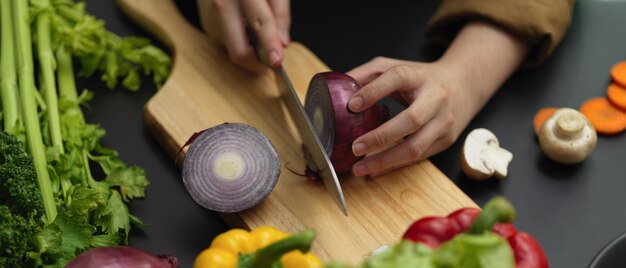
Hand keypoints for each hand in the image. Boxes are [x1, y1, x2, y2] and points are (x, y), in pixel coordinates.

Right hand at [198, 0, 290, 71]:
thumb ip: (280, 13)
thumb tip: (284, 43)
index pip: (258, 23)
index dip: (269, 45)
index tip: (276, 61)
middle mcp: (222, 4)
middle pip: (239, 50)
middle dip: (257, 62)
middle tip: (272, 60)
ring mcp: (210, 16)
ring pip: (234, 49)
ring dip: (251, 50)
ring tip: (257, 30)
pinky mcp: (207, 24)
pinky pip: (229, 42)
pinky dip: (242, 41)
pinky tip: (245, 26)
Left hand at [346, 21, 528, 176]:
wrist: (463, 86)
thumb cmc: (422, 79)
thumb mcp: (396, 67)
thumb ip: (367, 75)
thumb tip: (337, 88)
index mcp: (419, 76)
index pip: (397, 78)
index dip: (373, 91)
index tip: (351, 105)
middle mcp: (436, 98)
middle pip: (411, 120)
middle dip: (380, 137)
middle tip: (355, 147)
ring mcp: (443, 122)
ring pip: (416, 146)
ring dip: (385, 161)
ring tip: (360, 168)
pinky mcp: (445, 140)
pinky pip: (418, 157)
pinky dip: (394, 166)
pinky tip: (374, 170)